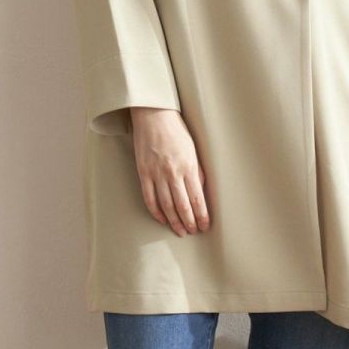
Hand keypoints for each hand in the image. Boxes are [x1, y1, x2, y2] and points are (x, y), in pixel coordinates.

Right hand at [130, 108, 210, 236]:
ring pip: (166, 205)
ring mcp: (156, 173)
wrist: (154, 116)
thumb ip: (197, 172)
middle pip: (182, 205)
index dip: (202, 216)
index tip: (205, 226)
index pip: (197, 199)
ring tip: (180, 231)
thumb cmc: (177, 131)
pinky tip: (162, 219)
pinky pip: (149, 198)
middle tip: (193, 232)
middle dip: (189, 222)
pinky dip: (156, 211)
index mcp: (189, 166)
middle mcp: (173, 172)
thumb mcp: (193, 150)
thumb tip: (200, 192)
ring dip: (174, 221)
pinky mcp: (143, 172)